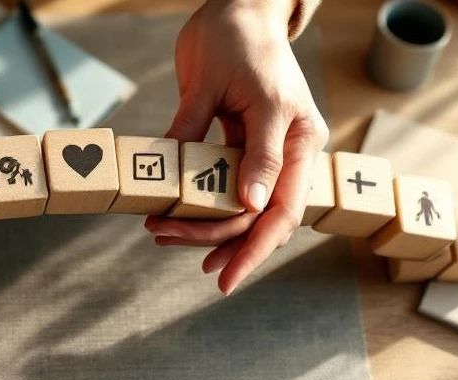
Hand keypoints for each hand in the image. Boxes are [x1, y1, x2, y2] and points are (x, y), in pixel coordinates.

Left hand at [145, 0, 328, 293]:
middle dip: (214, 239)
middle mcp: (286, 151)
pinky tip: (175, 221)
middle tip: (163, 239)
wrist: (236, 7)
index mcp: (297, 137)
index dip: (252, 248)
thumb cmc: (236, 38)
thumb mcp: (229, 86)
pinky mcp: (240, 146)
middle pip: (256, 217)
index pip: (279, 209)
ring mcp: (264, 151)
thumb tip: (243, 201)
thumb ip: (235, 142)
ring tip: (160, 234)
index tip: (223, 275)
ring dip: (201, 227)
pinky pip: (223, 188)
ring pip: (238, 209)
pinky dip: (199, 206)